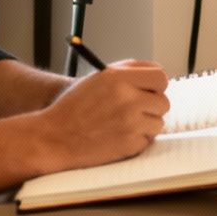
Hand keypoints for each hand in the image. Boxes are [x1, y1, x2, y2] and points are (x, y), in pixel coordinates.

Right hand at [37, 59, 169, 169]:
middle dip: (151, 107)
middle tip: (135, 111)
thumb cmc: (74, 108)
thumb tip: (158, 75)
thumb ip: (129, 71)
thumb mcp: (99, 78)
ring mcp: (130, 123)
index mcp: (118, 78)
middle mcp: (127, 98)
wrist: (53, 138)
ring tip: (122, 125)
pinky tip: (117, 137)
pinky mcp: (130, 144)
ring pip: (158, 123)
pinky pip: (147, 140)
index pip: (160, 77)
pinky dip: (136, 141)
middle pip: (163, 102)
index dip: (157, 85)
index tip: (151, 91)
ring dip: (145, 125)